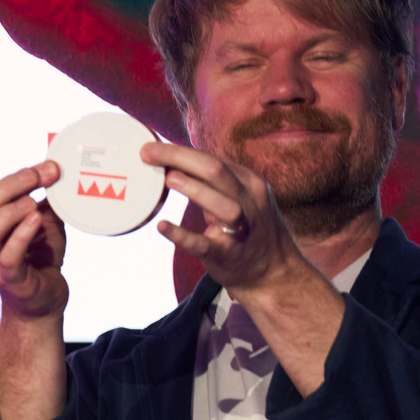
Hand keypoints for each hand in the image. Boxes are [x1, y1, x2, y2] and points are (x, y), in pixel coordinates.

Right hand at [0, 162, 68, 322]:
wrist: (45, 302)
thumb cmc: (41, 259)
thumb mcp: (45, 223)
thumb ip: (47, 200)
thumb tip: (56, 168)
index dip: (15, 177)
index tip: (47, 167)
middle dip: (7, 188)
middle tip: (38, 177)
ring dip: (8, 213)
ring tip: (33, 202)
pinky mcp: (11, 281)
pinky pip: (7, 258)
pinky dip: (20, 236)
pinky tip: (36, 220)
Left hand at [143, 141, 305, 294]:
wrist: (272, 271)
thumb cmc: (246, 227)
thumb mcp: (239, 197)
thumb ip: (212, 181)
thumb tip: (169, 162)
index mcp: (249, 182)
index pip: (212, 159)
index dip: (180, 151)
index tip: (151, 147)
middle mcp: (249, 202)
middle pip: (216, 170)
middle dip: (179, 157)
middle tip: (147, 153)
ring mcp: (241, 229)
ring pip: (222, 205)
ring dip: (194, 189)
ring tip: (167, 179)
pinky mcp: (227, 255)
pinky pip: (204, 245)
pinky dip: (182, 235)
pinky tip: (162, 226)